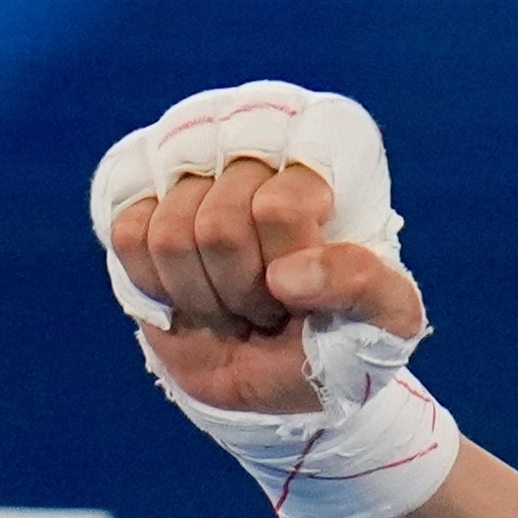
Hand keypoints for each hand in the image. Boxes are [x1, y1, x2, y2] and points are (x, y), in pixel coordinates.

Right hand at [100, 157, 423, 420]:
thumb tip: (286, 276)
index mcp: (329, 158)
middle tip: (270, 307)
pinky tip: (192, 294)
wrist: (284, 369)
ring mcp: (196, 171)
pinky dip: (160, 287)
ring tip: (235, 303)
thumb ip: (362, 284)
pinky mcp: (146, 200)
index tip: (309, 288)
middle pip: (219, 226)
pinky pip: (129, 235)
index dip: (289, 269)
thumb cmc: (344, 334)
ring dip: (203, 295)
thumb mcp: (388, 318)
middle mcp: (259, 148)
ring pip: (170, 233)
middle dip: (244, 292)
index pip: (279, 208)